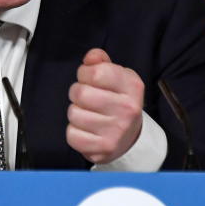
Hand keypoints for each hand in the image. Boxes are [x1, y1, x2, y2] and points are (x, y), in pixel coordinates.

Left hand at [66, 48, 143, 163]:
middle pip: (81, 93)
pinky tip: (86, 129)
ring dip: (76, 112)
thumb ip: (102, 62)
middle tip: (84, 97)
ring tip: (87, 113)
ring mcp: (116, 131)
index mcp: (132, 87)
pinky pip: (72, 135)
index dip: (85, 72)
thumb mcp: (118, 78)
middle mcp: (127, 109)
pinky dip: (74, 131)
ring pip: (74, 114)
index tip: (88, 78)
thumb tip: (91, 57)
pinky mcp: (103, 148)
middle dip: (77, 92)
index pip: (97, 72)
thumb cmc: (119, 102)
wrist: (131, 138)